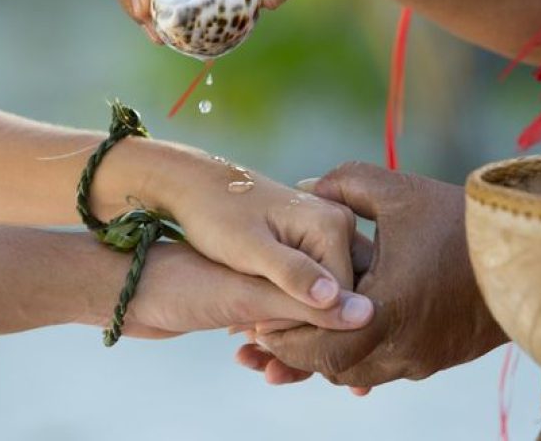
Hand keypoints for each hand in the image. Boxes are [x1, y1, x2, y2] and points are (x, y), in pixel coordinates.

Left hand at [104, 138, 371, 323]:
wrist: (193, 186)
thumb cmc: (215, 215)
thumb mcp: (250, 250)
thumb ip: (296, 277)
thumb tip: (346, 307)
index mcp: (332, 225)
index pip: (347, 297)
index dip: (313, 329)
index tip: (266, 341)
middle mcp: (339, 227)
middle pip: (342, 297)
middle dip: (308, 331)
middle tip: (263, 355)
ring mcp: (327, 235)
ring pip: (328, 296)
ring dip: (297, 326)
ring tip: (254, 344)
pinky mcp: (312, 244)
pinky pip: (314, 287)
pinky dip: (290, 312)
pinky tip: (258, 328)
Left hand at [236, 162, 507, 388]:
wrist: (530, 253)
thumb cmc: (461, 219)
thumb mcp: (399, 191)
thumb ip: (345, 183)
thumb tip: (305, 186)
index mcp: (389, 308)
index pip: (320, 342)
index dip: (285, 334)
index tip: (260, 318)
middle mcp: (405, 345)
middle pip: (332, 368)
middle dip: (298, 352)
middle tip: (271, 334)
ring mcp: (424, 358)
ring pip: (357, 375)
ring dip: (327, 358)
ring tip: (300, 335)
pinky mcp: (438, 359)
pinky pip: (385, 370)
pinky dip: (358, 358)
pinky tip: (344, 333)